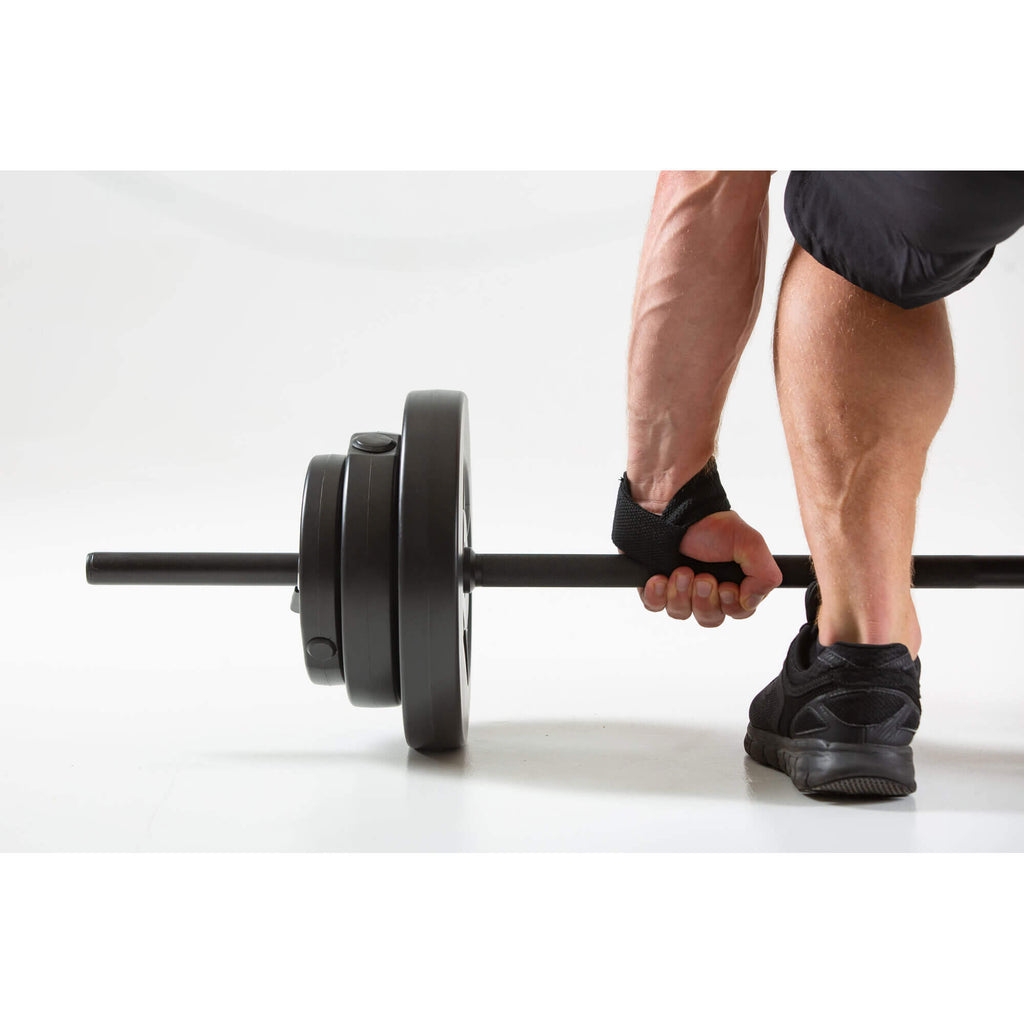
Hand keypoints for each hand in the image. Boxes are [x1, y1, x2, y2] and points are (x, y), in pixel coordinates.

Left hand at [638, 510, 782, 625]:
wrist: (671, 505)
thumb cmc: (710, 522)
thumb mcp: (749, 542)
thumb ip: (765, 574)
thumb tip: (751, 601)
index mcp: (731, 582)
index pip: (737, 612)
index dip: (731, 606)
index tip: (727, 588)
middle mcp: (705, 590)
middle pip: (709, 618)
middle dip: (705, 600)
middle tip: (703, 577)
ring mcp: (678, 589)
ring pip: (681, 613)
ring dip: (681, 594)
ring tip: (681, 570)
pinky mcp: (654, 586)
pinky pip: (654, 606)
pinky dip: (657, 595)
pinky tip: (659, 578)